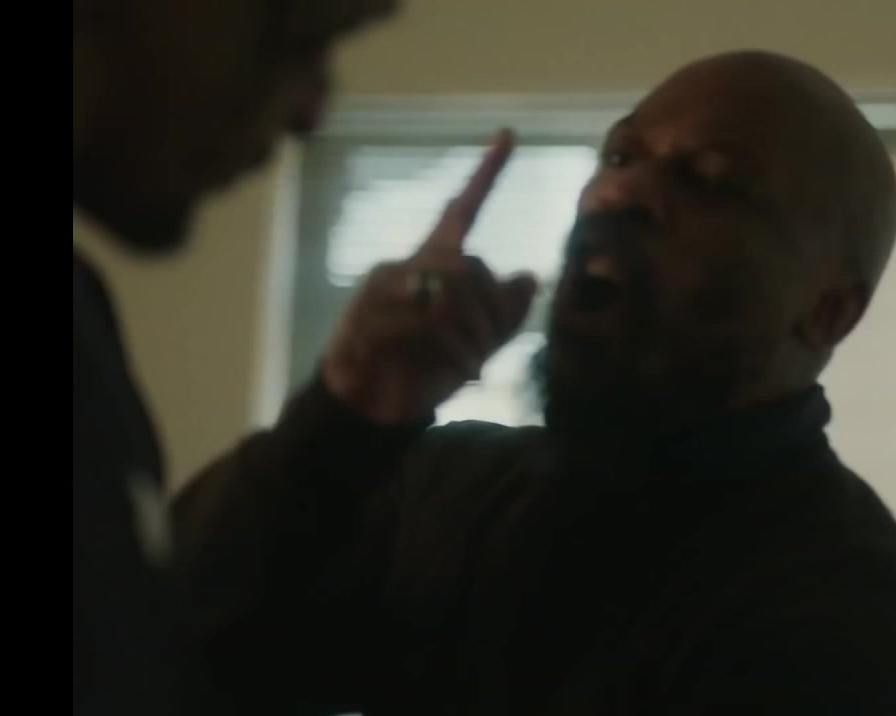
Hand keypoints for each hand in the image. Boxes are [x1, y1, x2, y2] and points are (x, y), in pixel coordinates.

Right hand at [321, 129, 538, 423]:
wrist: (375, 401)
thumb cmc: (426, 364)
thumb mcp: (477, 342)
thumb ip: (505, 312)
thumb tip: (529, 277)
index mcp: (436, 263)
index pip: (464, 209)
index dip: (486, 173)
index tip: (509, 133)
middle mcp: (411, 265)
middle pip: (469, 264)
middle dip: (491, 312)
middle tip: (491, 349)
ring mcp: (383, 287)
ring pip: (447, 290)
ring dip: (471, 336)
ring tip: (473, 366)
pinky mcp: (366, 316)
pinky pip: (420, 320)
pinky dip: (450, 351)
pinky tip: (456, 373)